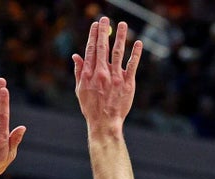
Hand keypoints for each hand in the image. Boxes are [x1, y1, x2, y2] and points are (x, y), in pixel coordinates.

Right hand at [73, 16, 141, 134]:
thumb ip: (79, 71)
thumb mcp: (80, 90)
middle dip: (104, 31)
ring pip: (118, 53)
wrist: (104, 123)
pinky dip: (136, 53)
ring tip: (122, 24)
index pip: (91, 50)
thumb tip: (76, 55)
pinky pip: (132, 65)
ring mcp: (115, 78)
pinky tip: (138, 43)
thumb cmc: (91, 107)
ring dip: (120, 37)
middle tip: (106, 18)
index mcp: (89, 74)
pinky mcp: (127, 84)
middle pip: (103, 48)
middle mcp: (101, 74)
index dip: (93, 36)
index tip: (96, 25)